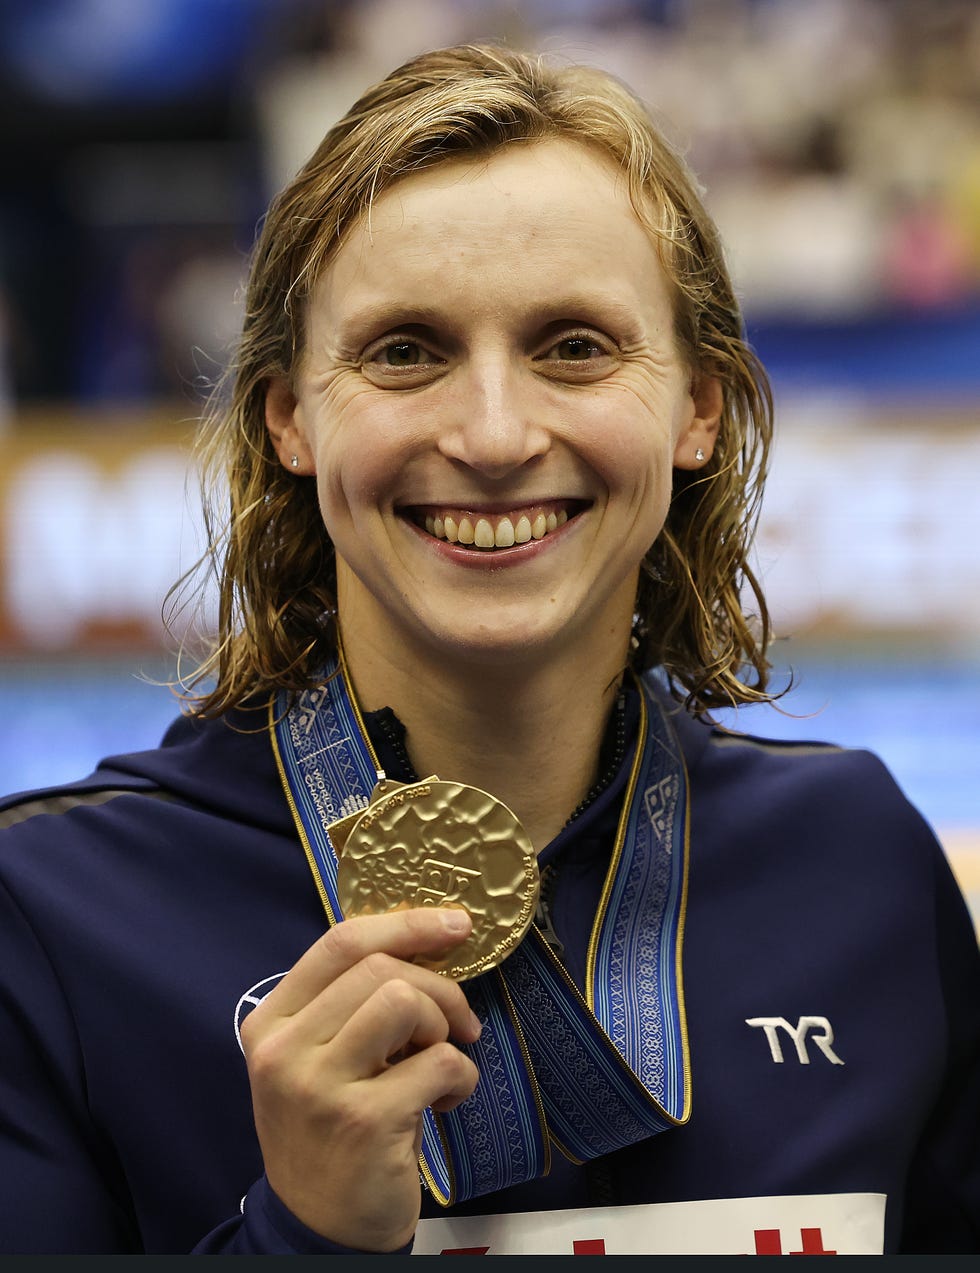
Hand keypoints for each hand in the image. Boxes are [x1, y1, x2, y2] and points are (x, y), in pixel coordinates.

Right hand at [239, 907, 481, 1250]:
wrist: (320, 1227)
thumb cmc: (331, 1129)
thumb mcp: (318, 1058)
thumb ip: (350, 1002)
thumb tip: (428, 942)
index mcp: (271, 1020)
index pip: (340, 941)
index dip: (406, 923)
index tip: (456, 924)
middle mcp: (284, 1049)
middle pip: (379, 968)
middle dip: (438, 986)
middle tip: (457, 1022)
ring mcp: (319, 1086)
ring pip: (404, 1002)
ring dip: (443, 1025)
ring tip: (441, 1058)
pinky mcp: (362, 1121)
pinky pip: (438, 1062)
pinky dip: (460, 1076)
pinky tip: (446, 1101)